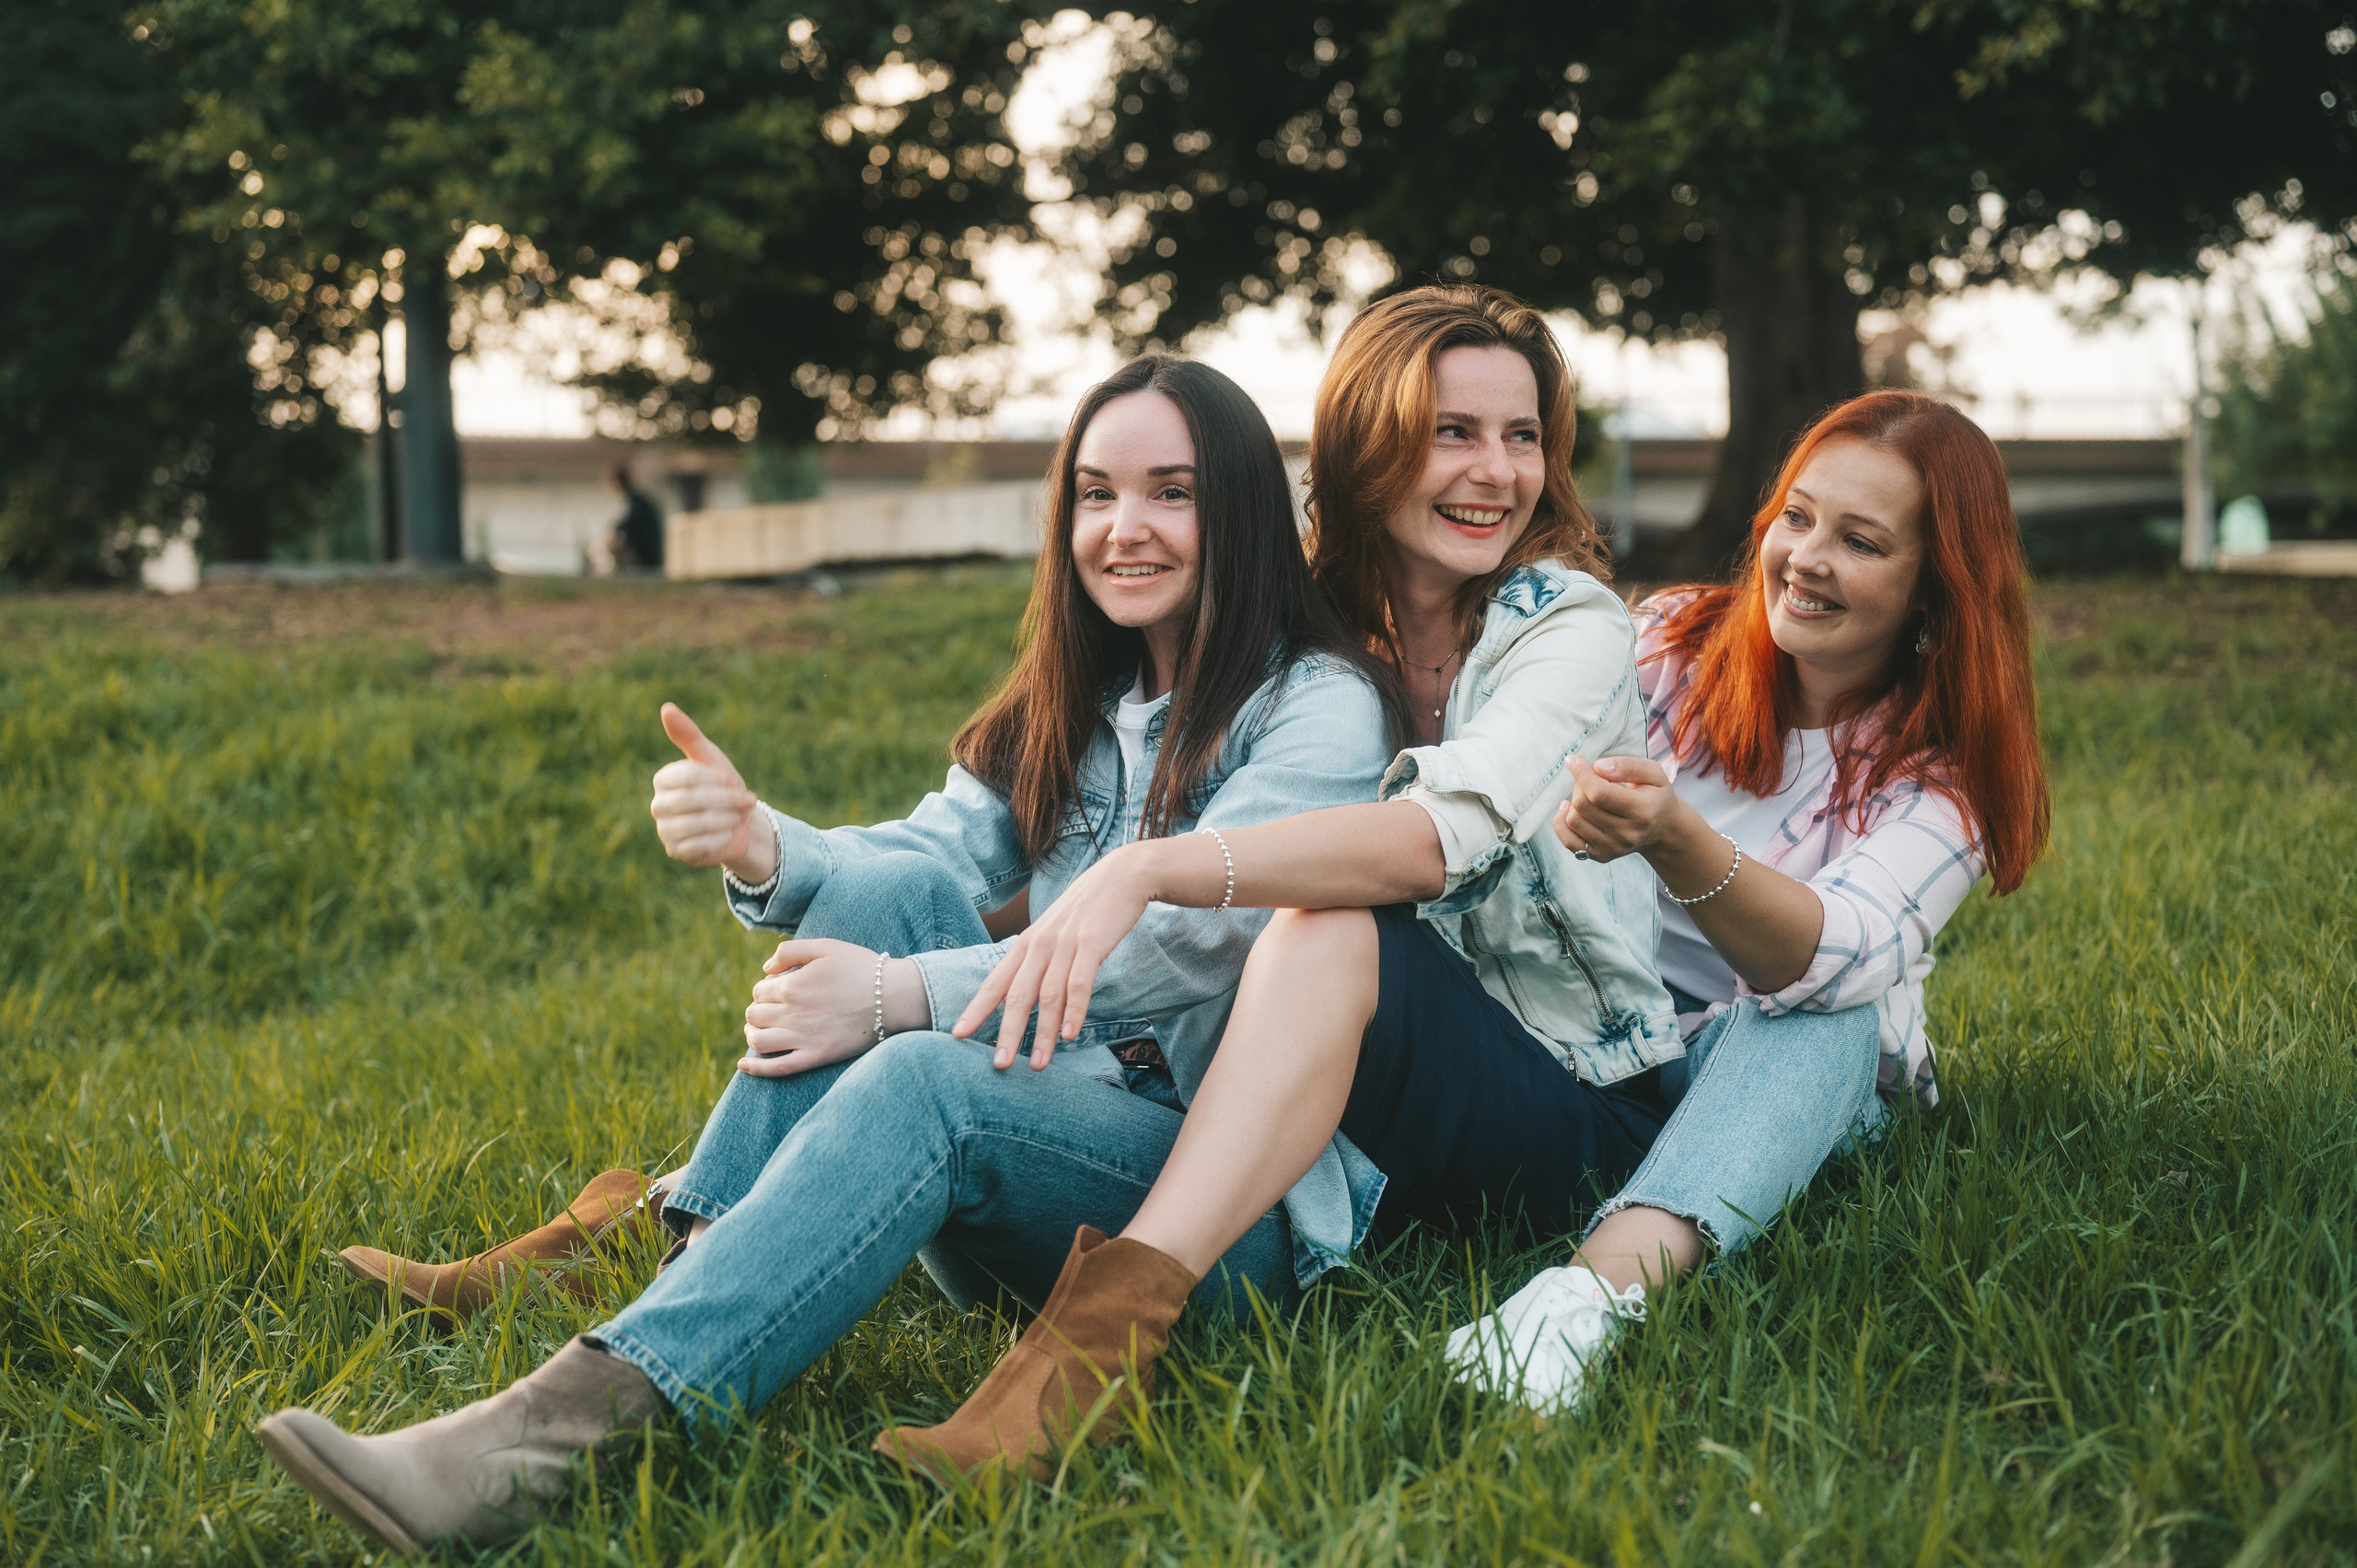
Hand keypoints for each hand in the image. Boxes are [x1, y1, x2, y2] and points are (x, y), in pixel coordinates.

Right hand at [651, 703, 777, 882]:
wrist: (740, 824)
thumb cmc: (724, 787)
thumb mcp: (711, 759)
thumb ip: (688, 735)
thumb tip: (666, 708)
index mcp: (664, 779)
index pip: (689, 776)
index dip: (718, 781)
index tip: (734, 782)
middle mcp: (658, 805)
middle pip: (693, 801)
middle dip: (726, 801)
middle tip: (747, 801)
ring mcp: (665, 830)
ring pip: (697, 824)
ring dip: (727, 819)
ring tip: (738, 816)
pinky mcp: (677, 852)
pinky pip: (701, 846)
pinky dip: (723, 838)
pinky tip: (730, 833)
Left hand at [739, 939, 916, 1077]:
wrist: (893, 997)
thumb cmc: (861, 968)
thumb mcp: (825, 947)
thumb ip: (790, 952)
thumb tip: (765, 969)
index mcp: (791, 985)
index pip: (760, 990)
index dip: (766, 989)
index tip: (781, 989)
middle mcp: (791, 1013)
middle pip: (754, 1015)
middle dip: (758, 1011)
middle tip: (774, 1009)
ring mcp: (802, 1038)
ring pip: (758, 1041)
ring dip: (752, 1035)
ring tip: (760, 1031)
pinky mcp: (815, 1057)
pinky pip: (777, 1068)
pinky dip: (755, 1068)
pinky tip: (744, 1065)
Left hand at [953, 842, 1160, 1070]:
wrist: (1123, 875)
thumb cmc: (1087, 909)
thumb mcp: (1054, 931)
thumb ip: (1038, 959)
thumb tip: (1024, 992)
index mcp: (1027, 943)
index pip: (996, 981)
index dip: (977, 1009)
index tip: (958, 1035)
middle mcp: (1040, 944)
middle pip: (1017, 994)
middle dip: (1007, 1032)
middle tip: (999, 1064)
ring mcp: (1065, 944)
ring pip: (1048, 995)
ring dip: (1043, 1033)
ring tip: (1038, 1064)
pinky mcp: (1091, 944)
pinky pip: (1080, 982)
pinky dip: (1074, 1011)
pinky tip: (1069, 1035)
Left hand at [1552, 755, 1676, 862]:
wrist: (1662, 829)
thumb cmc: (1654, 795)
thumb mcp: (1653, 773)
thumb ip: (1628, 765)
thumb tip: (1599, 767)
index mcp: (1642, 811)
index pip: (1599, 793)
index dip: (1582, 773)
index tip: (1573, 759)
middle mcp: (1627, 834)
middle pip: (1583, 805)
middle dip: (1580, 784)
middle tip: (1591, 779)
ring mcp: (1613, 848)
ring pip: (1573, 820)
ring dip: (1573, 801)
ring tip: (1588, 794)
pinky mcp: (1601, 856)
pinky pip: (1568, 840)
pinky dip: (1562, 822)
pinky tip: (1570, 809)